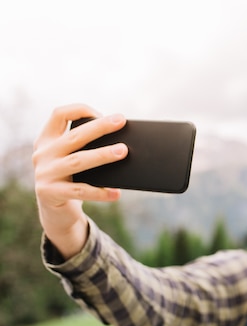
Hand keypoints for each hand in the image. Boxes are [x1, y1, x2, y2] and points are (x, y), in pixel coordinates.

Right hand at [32, 103, 127, 258]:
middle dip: (99, 127)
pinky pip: (80, 191)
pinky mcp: (50, 193)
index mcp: (47, 140)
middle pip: (74, 136)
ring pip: (78, 161)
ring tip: (123, 151)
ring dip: (102, 155)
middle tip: (121, 121)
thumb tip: (122, 143)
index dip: (80, 110)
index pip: (58, 114)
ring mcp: (45, 174)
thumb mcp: (73, 160)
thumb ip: (86, 149)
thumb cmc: (72, 180)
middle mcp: (43, 154)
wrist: (56, 212)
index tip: (102, 114)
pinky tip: (116, 193)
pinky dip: (100, 192)